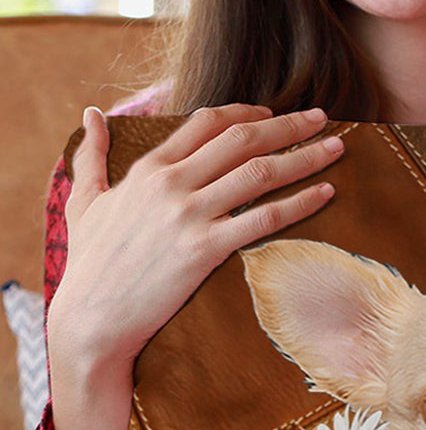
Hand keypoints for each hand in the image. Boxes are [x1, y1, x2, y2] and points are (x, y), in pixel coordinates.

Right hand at [50, 101, 344, 366]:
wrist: (93, 316)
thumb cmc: (91, 263)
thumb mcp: (83, 201)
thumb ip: (91, 156)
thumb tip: (91, 114)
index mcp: (149, 168)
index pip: (207, 123)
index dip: (247, 113)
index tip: (274, 114)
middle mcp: (172, 183)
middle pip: (242, 140)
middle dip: (288, 125)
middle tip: (322, 118)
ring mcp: (190, 215)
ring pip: (260, 173)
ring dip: (304, 156)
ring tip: (336, 147)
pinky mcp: (206, 249)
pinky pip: (265, 218)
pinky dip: (301, 202)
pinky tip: (326, 193)